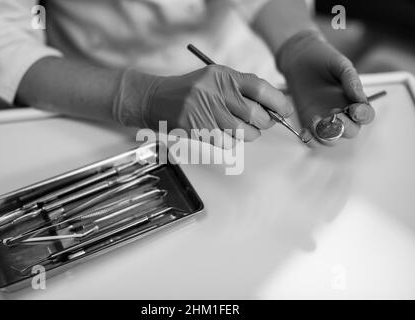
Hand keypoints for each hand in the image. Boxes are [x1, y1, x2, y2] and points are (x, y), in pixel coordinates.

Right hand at [146, 65, 292, 147]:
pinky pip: (228, 143)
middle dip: (265, 122)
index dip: (278, 102)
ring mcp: (206, 112)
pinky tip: (223, 133)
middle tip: (262, 122)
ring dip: (249, 134)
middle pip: (256, 115)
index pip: (261, 88)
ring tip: (241, 127)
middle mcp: (216, 92)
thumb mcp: (215, 78)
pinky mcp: (198, 129)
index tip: (285, 110)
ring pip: (244, 133)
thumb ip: (242, 88)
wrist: (156, 99)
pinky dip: (231, 141)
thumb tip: (273, 106)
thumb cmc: (190, 90)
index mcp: (223, 76)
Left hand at [277, 30, 373, 144]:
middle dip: (344, 127)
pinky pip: (311, 139)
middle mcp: (341, 113)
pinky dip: (309, 139)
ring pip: (331, 139)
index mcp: (354, 100)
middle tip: (334, 115)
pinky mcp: (307, 121)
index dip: (362, 116)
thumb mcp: (340, 64)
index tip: (355, 110)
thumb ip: (351, 80)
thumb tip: (359, 96)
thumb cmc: (322, 58)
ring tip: (316, 119)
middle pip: (350, 132)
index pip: (365, 115)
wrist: (299, 57)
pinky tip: (306, 130)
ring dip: (326, 135)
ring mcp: (324, 119)